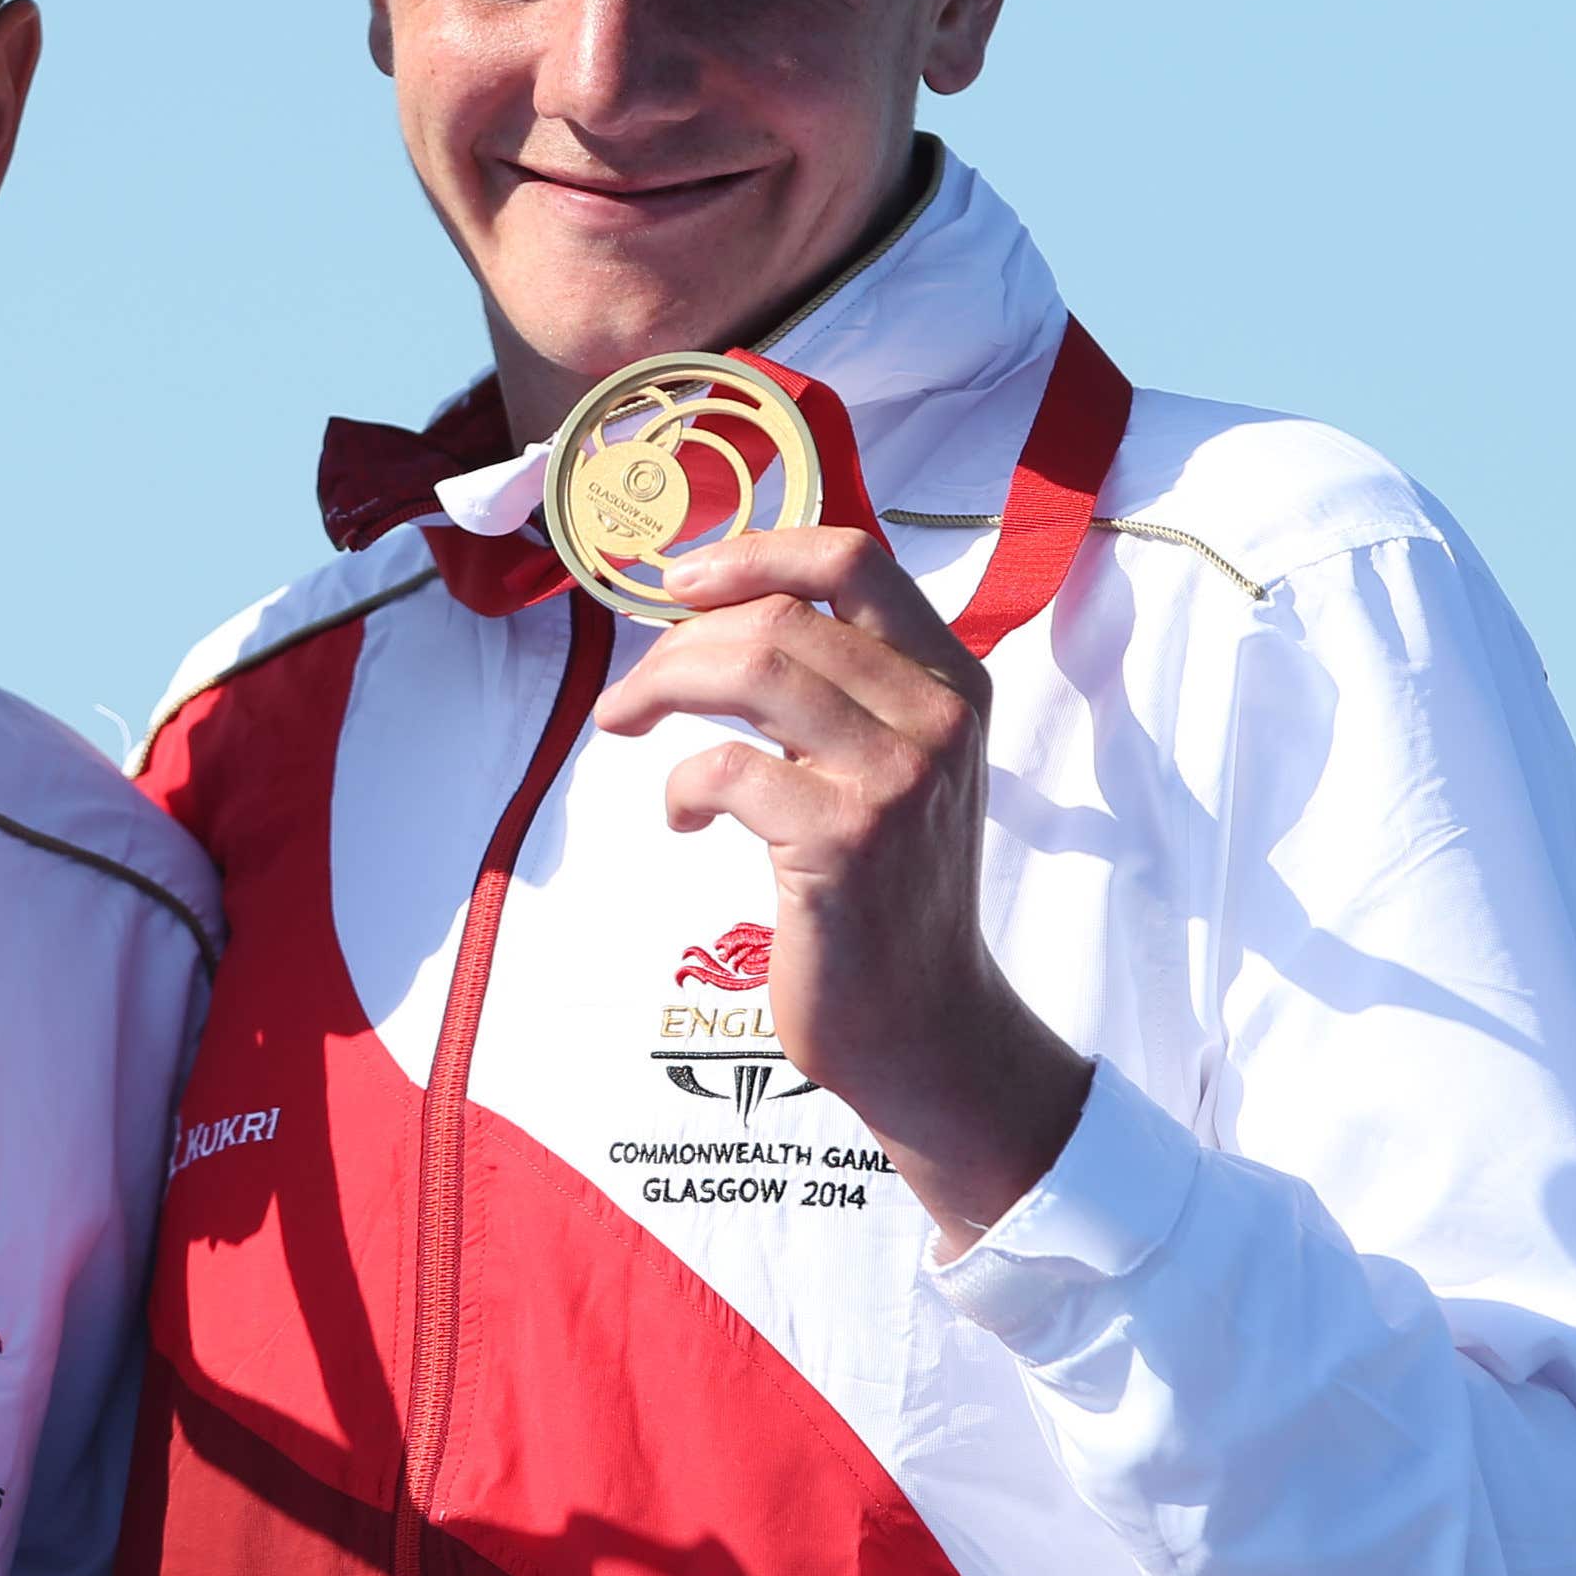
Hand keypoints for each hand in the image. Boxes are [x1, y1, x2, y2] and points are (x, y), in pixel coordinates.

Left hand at [592, 526, 1089, 1255]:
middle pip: (779, 615)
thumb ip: (838, 684)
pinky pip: (725, 768)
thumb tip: (716, 609)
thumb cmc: (887, 887)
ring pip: (751, 668)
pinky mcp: (845, 842)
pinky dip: (679, 785)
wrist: (926, 1022)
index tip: (678, 582)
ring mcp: (896, 777)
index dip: (753, 553)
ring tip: (624, 725)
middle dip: (678, 642)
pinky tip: (680, 818)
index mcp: (951, 679)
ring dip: (660, 689)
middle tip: (633, 692)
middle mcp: (937, 715)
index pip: (856, 559)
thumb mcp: (891, 762)